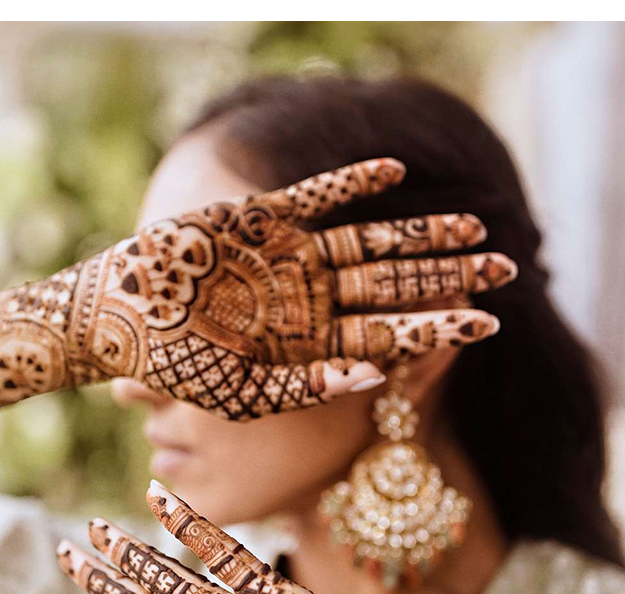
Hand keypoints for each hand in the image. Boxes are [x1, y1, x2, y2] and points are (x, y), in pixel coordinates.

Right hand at [72, 158, 514, 418]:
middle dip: (450, 277)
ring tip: (475, 224)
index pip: (390, 334)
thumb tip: (378, 377)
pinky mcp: (258, 218)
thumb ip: (308, 386)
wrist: (114, 320)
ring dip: (420, 232)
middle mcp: (308, 298)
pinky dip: (352, 183)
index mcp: (309, 343)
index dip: (438, 327)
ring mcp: (287, 256)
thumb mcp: (242, 392)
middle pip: (395, 284)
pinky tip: (394, 170)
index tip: (490, 324)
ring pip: (370, 240)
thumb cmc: (171, 368)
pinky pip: (316, 196)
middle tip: (510, 270)